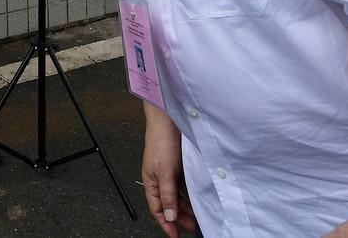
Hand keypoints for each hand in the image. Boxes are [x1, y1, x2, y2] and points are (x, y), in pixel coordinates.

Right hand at [141, 111, 197, 237]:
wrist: (168, 121)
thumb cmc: (161, 143)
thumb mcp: (165, 173)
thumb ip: (167, 196)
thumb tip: (168, 217)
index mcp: (150, 182)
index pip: (157, 209)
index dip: (165, 223)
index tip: (175, 235)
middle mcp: (159, 179)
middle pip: (168, 204)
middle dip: (178, 217)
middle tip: (191, 227)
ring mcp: (169, 172)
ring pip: (176, 196)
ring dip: (185, 207)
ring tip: (196, 217)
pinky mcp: (177, 166)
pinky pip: (182, 186)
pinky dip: (188, 195)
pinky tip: (196, 199)